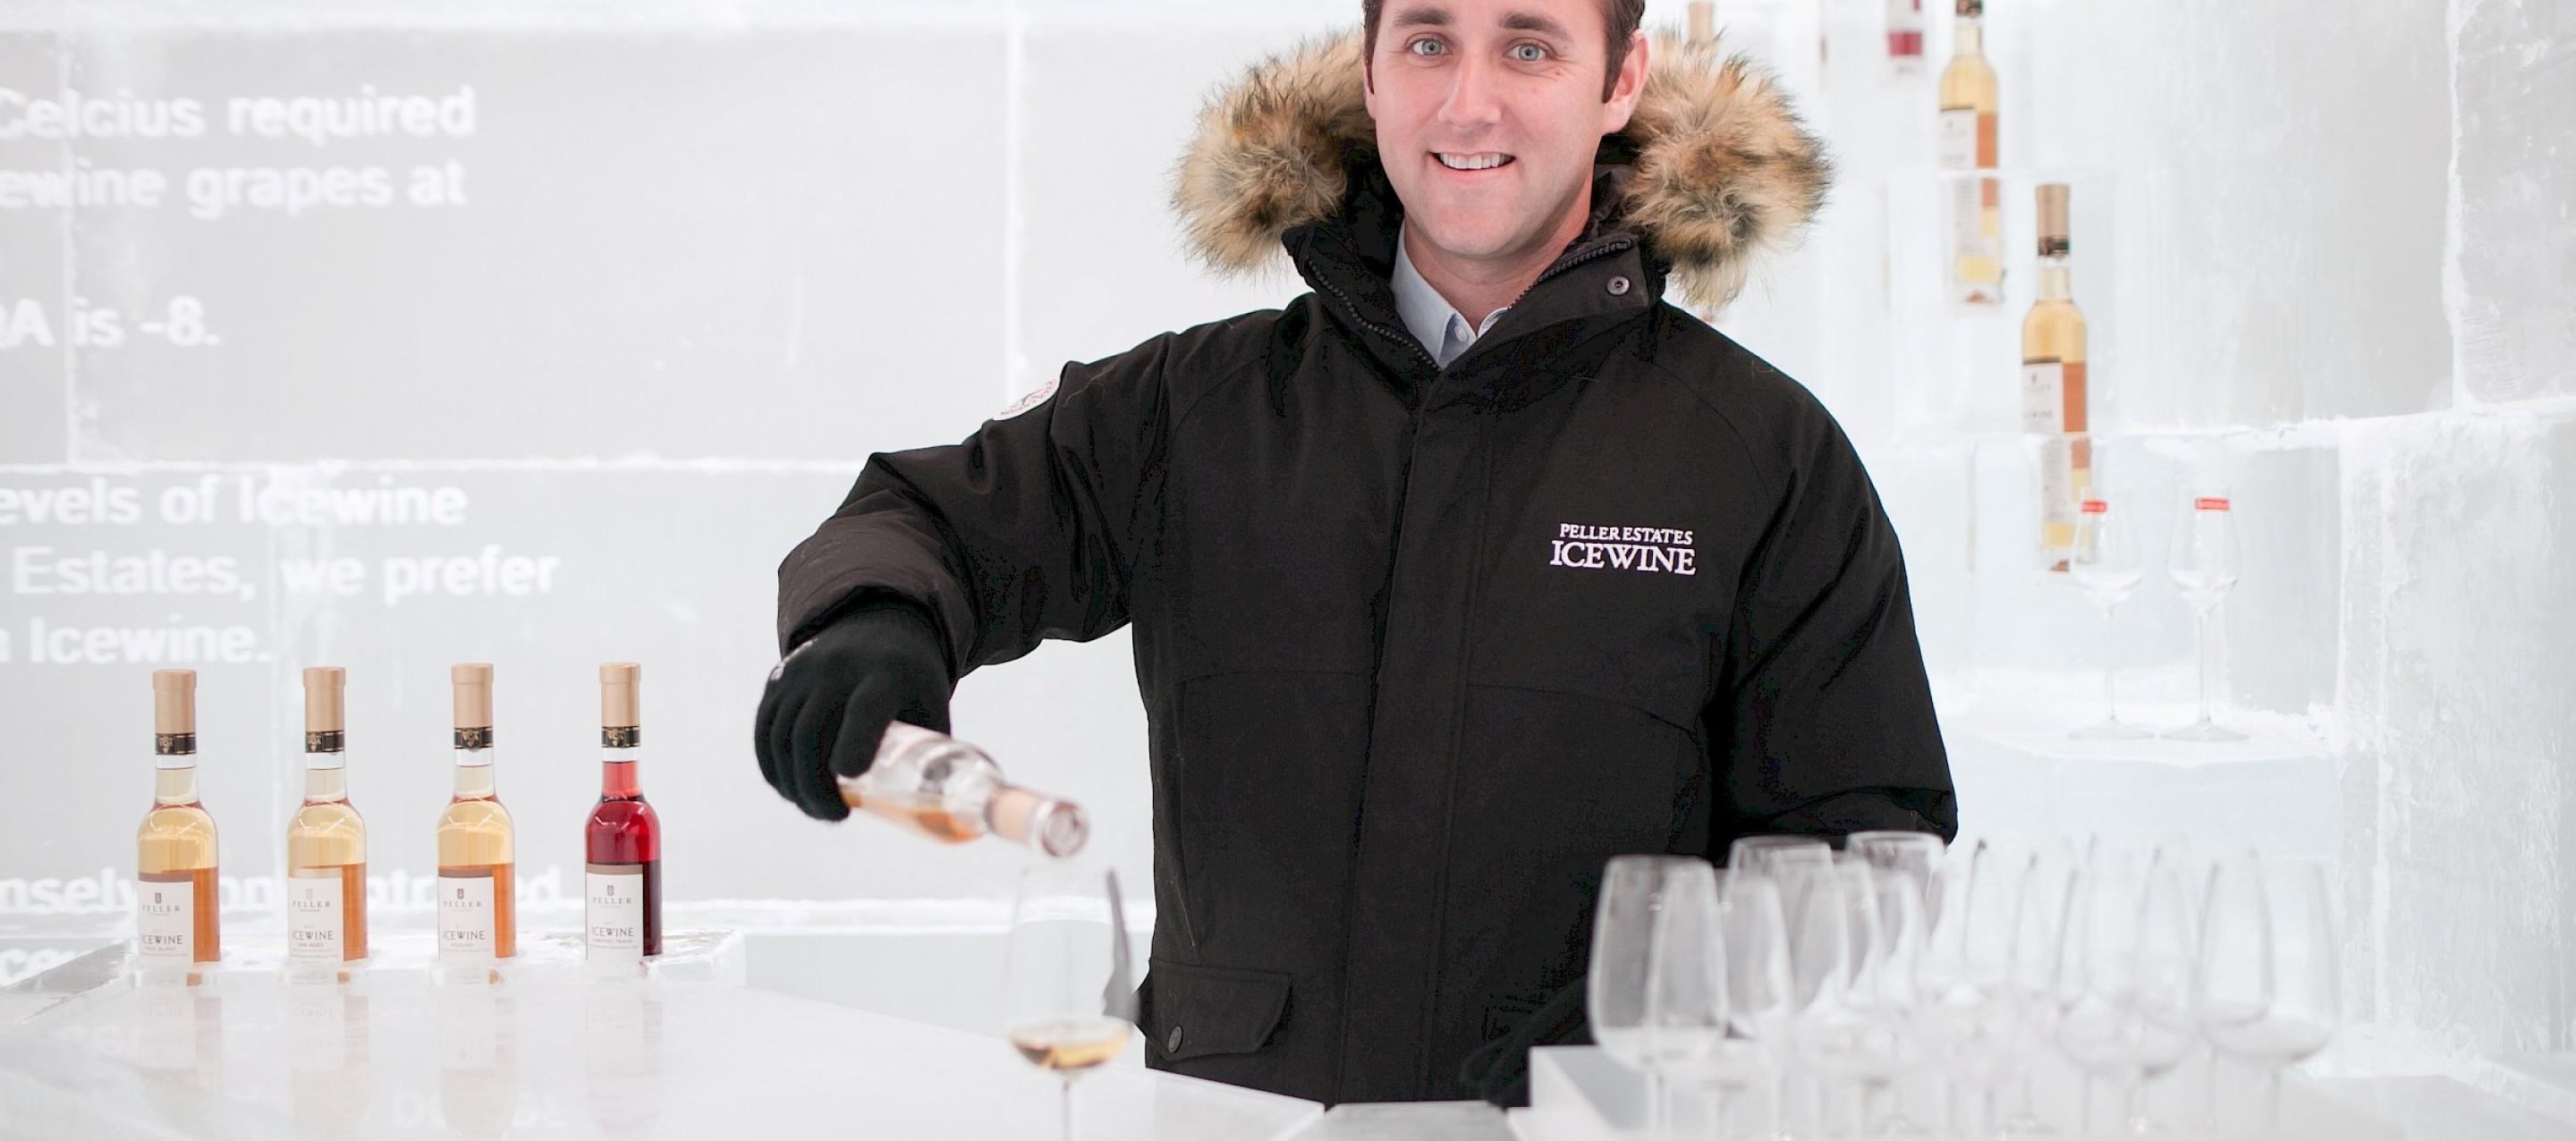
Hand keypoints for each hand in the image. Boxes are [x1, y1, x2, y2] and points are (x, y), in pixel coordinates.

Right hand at [754, 597, 953, 820]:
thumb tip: (935, 811)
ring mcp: (802, 672)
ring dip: (794, 784)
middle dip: (817, 786)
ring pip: (783, 737)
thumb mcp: (933, 706)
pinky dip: (772, 767)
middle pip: (812, 733)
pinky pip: (765, 731)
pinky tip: (788, 789)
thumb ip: (933, 754)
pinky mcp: (779, 678)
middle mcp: (837, 668)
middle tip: (835, 815)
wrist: (877, 623)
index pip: (865, 708)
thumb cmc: (913, 681)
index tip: (850, 776)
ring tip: (816, 808)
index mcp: (886, 674)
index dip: (855, 741)